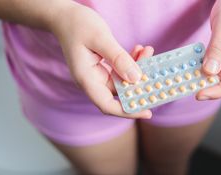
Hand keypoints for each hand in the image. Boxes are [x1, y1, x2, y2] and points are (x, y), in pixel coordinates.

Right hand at [50, 2, 152, 118]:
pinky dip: (131, 61)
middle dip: (139, 83)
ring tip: (147, 51)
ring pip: (123, 79)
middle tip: (155, 72)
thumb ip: (118, 58)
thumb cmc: (77, 24)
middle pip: (119, 93)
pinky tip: (139, 49)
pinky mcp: (103, 67)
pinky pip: (121, 69)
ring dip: (137, 68)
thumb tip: (136, 78)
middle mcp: (92, 80)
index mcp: (86, 79)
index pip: (107, 105)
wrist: (64, 16)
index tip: (148, 112)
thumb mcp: (100, 38)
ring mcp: (97, 74)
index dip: (128, 111)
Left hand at [197, 0, 220, 99]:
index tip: (201, 94)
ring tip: (189, 82)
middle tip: (191, 90)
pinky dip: (203, 73)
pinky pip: (215, 70)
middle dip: (211, 89)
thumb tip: (209, 71)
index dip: (220, 91)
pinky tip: (193, 72)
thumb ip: (217, 48)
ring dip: (206, 82)